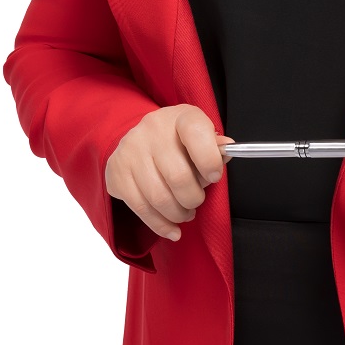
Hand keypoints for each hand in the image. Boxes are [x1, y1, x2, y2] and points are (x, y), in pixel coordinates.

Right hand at [105, 104, 233, 241]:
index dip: (209, 160)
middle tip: (196, 201)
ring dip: (178, 214)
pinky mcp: (117, 173)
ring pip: (159, 198)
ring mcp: (130, 151)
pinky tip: (172, 228)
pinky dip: (161, 225)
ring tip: (185, 213)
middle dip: (193, 198)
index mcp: (180, 117)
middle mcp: (152, 130)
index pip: (196, 132)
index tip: (214, 177)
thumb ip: (214, 146)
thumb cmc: (178, 141)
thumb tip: (227, 151)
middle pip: (178, 176)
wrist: (138, 140)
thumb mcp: (199, 136)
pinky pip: (141, 209)